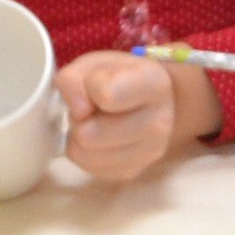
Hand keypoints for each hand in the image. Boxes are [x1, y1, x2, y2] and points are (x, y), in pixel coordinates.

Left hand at [59, 52, 212, 182]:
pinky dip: (86, 153)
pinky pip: (88, 167)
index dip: (88, 87)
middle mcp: (160, 122)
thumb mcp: (94, 64)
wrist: (148, 100)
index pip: (105, 94)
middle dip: (79, 118)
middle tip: (91, 108)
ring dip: (79, 136)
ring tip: (94, 122)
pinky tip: (99, 139)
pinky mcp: (133, 171)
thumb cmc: (119, 76)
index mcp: (155, 84)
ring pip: (84, 154)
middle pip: (88, 134)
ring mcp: (149, 152)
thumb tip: (78, 112)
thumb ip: (74, 78)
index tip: (95, 84)